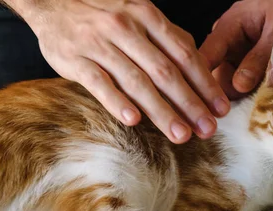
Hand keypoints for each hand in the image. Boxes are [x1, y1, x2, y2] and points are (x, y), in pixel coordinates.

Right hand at [7, 0, 229, 142]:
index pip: (184, 55)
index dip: (205, 84)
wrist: (52, 3)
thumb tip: (204, 68)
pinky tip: (133, 120)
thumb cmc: (104, 17)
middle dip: (190, 103)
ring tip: (181, 135)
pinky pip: (99, 83)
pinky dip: (117, 102)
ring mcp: (99, 43)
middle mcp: (126, 28)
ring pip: (136, 81)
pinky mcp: (75, 59)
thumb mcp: (139, 18)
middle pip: (165, 71)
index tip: (220, 109)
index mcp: (147, 17)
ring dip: (161, 111)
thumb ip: (169, 40)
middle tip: (207, 129)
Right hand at [200, 0, 272, 98]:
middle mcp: (226, 42)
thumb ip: (259, 57)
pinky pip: (242, 83)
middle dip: (224, 95)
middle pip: (214, 75)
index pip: (206, 56)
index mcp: (228, 27)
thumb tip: (239, 85)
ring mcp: (235, 54)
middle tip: (240, 111)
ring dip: (238, 97)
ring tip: (254, 106)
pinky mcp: (246, 64)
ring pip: (227, 82)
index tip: (211, 104)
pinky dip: (250, 93)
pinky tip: (259, 101)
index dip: (203, 80)